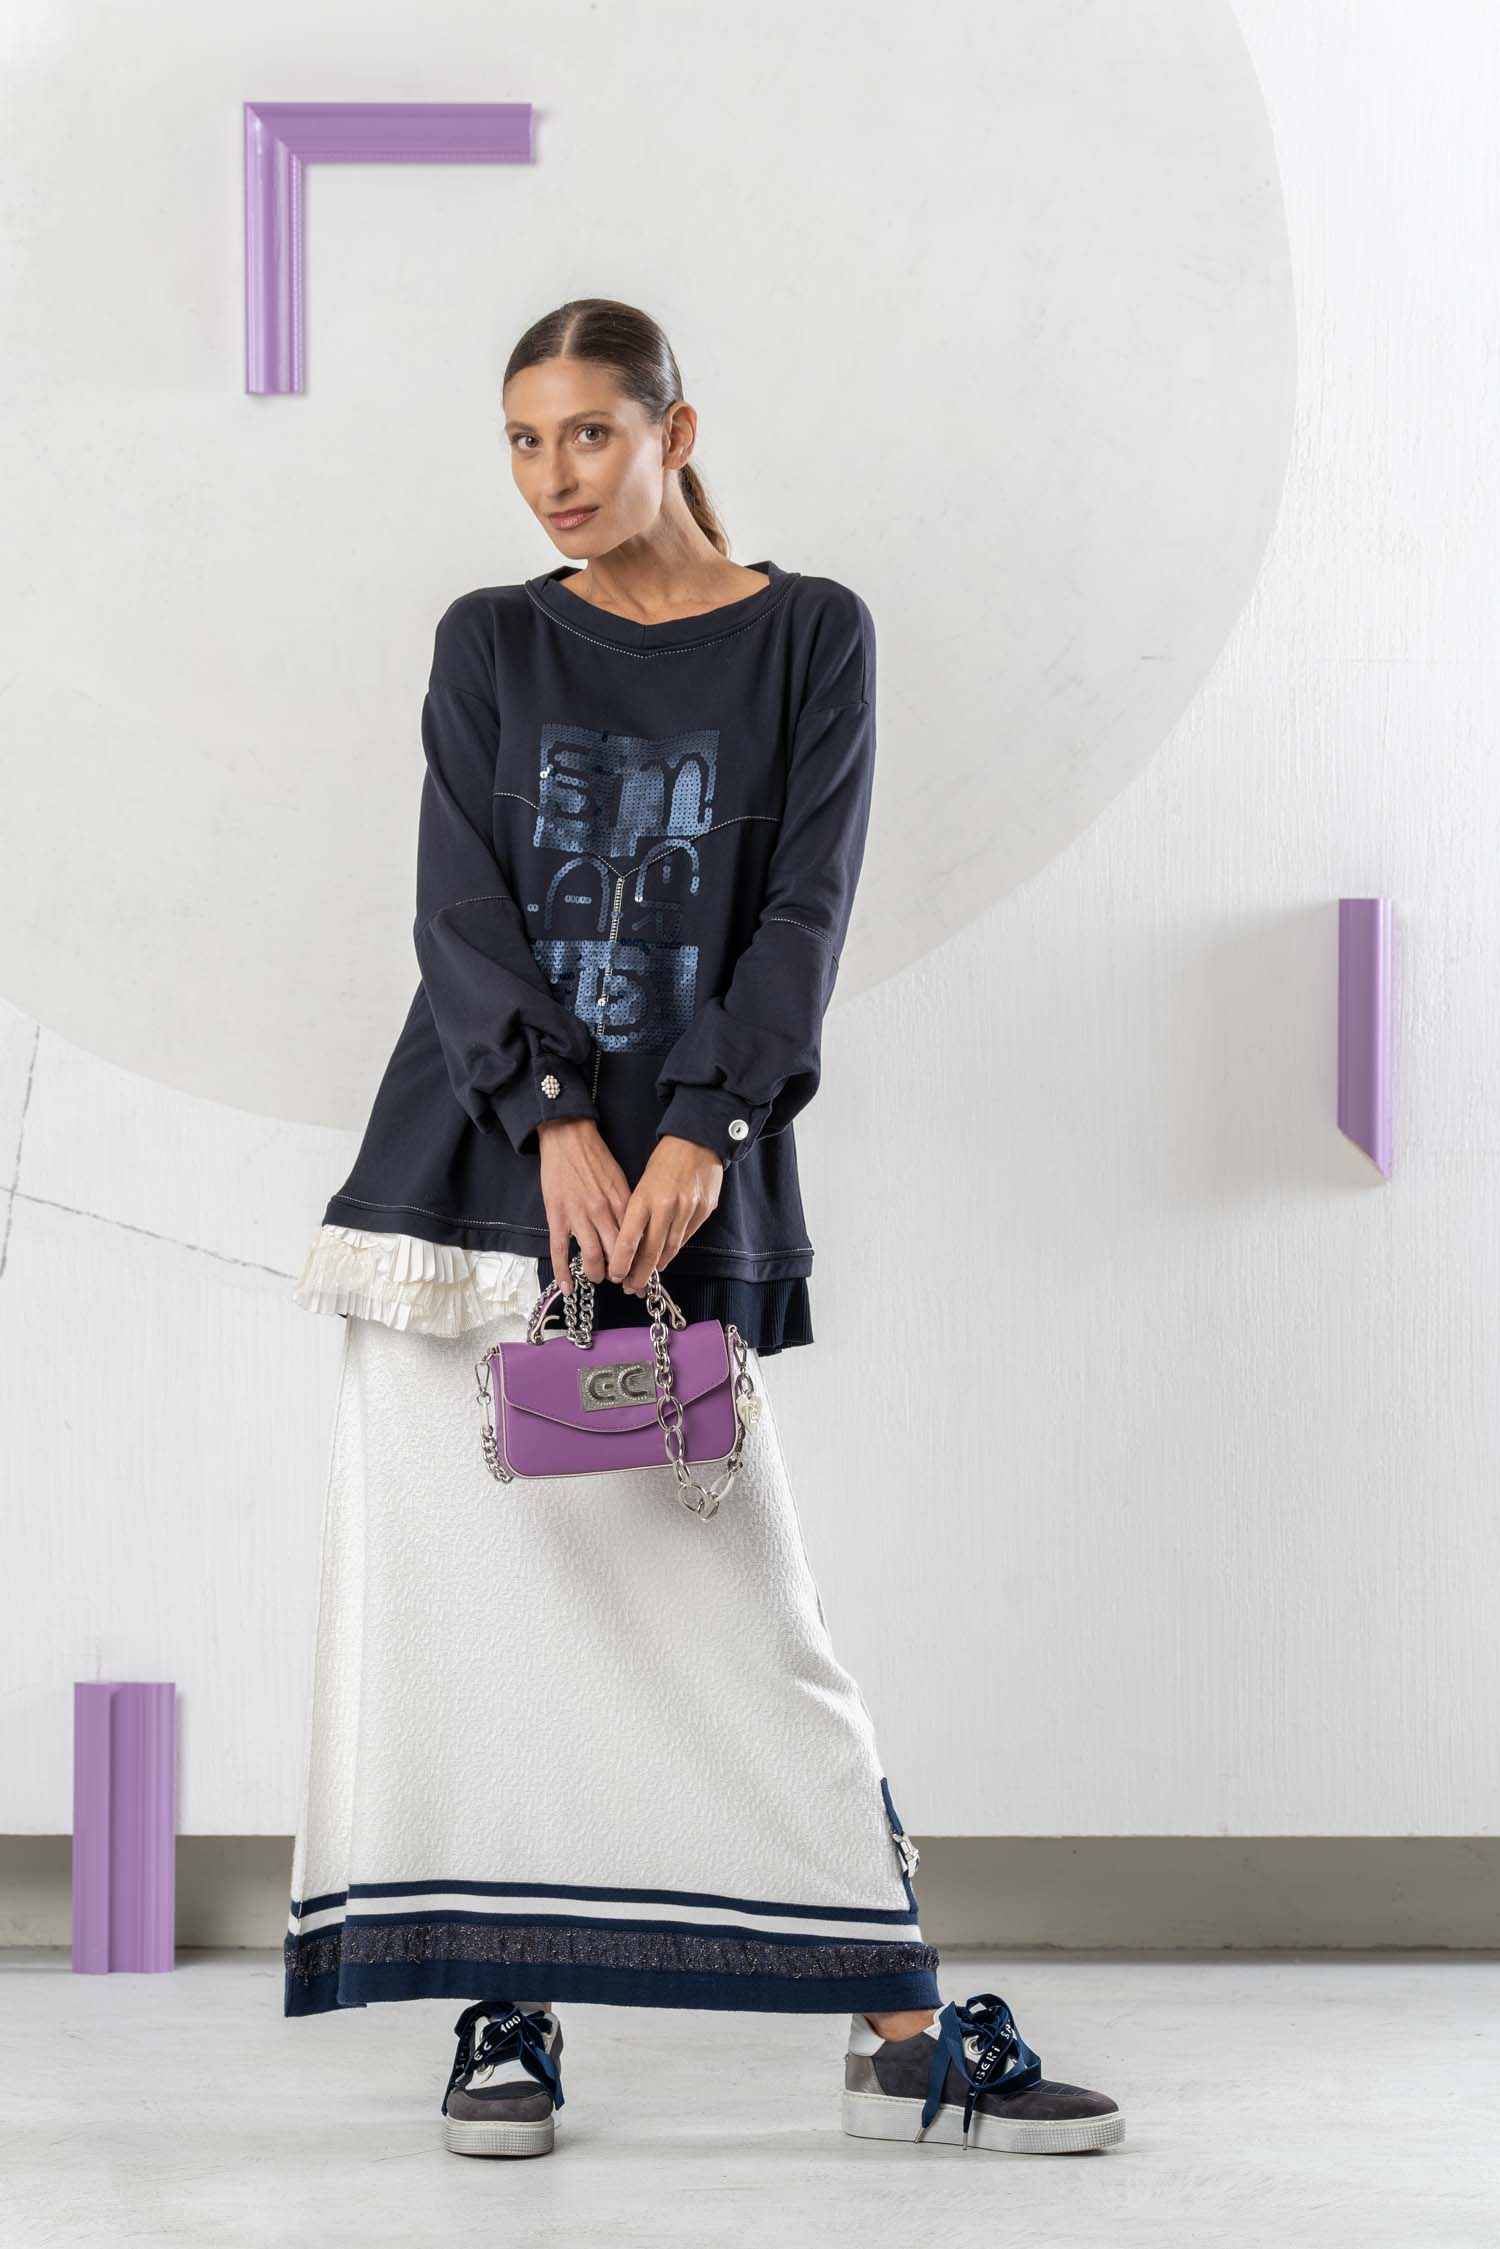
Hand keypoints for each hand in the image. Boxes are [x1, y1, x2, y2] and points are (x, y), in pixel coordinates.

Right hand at [538, 1118, 631, 1295]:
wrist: (568, 1137)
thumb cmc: (596, 1157)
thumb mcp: (620, 1179)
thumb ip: (627, 1206)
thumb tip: (635, 1231)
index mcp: (622, 1202)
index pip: (636, 1240)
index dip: (641, 1261)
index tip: (643, 1273)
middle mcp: (603, 1212)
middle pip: (618, 1253)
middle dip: (622, 1273)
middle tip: (622, 1281)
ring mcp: (578, 1215)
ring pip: (592, 1256)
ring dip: (597, 1274)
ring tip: (598, 1278)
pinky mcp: (557, 1216)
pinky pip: (560, 1251)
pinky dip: (563, 1273)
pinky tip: (567, 1287)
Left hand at [607, 1135, 722, 1293]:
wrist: (697, 1140)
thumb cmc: (664, 1160)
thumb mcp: (642, 1183)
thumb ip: (637, 1212)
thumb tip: (630, 1243)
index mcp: (644, 1198)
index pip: (629, 1240)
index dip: (622, 1262)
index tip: (615, 1276)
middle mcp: (666, 1207)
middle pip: (651, 1252)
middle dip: (639, 1274)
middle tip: (630, 1287)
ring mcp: (688, 1210)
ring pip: (670, 1248)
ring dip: (657, 1266)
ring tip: (647, 1277)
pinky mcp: (704, 1211)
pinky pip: (686, 1237)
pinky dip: (674, 1249)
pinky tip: (666, 1257)